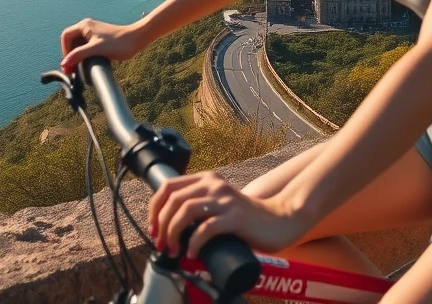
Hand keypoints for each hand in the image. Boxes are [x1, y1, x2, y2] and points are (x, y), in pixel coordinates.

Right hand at [60, 17, 146, 71]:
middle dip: (70, 54)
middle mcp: (87, 27)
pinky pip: (86, 46)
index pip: (66, 36)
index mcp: (84, 26)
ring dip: (77, 55)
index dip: (64, 50)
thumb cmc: (118, 43)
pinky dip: (84, 54)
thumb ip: (79, 55)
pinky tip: (88, 62)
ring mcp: (94, 32)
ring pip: (78, 44)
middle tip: (72, 69)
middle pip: (71, 41)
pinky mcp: (100, 38)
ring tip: (79, 67)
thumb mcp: (96, 50)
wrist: (136, 39)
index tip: (69, 62)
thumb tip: (64, 63)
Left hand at [148, 171, 306, 258]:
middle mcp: (214, 184)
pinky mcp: (235, 217)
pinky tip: (192, 253)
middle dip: (162, 225)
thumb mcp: (218, 204)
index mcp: (206, 179)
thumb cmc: (246, 218)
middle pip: (174, 199)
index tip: (153, 228)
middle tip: (162, 244)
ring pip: (186, 210)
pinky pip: (207, 228)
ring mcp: (225, 200)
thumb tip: (170, 226)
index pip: (168, 186)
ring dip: (173, 233)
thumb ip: (199, 206)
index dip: (155, 208)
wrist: (278, 220)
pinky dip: (194, 242)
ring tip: (174, 250)